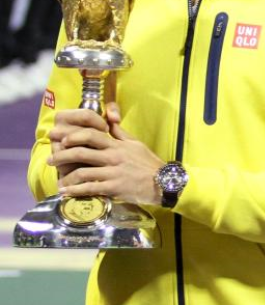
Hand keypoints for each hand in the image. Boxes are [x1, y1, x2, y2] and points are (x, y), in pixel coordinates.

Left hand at [48, 103, 164, 205]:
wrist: (163, 182)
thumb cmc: (149, 163)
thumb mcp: (136, 144)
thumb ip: (120, 134)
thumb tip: (109, 121)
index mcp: (118, 145)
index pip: (92, 135)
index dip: (74, 135)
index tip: (62, 139)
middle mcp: (114, 157)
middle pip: (82, 152)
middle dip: (63, 155)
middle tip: (51, 159)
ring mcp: (114, 172)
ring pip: (83, 172)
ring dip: (67, 176)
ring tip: (58, 181)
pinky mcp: (115, 188)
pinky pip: (90, 188)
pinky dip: (75, 191)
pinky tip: (67, 193)